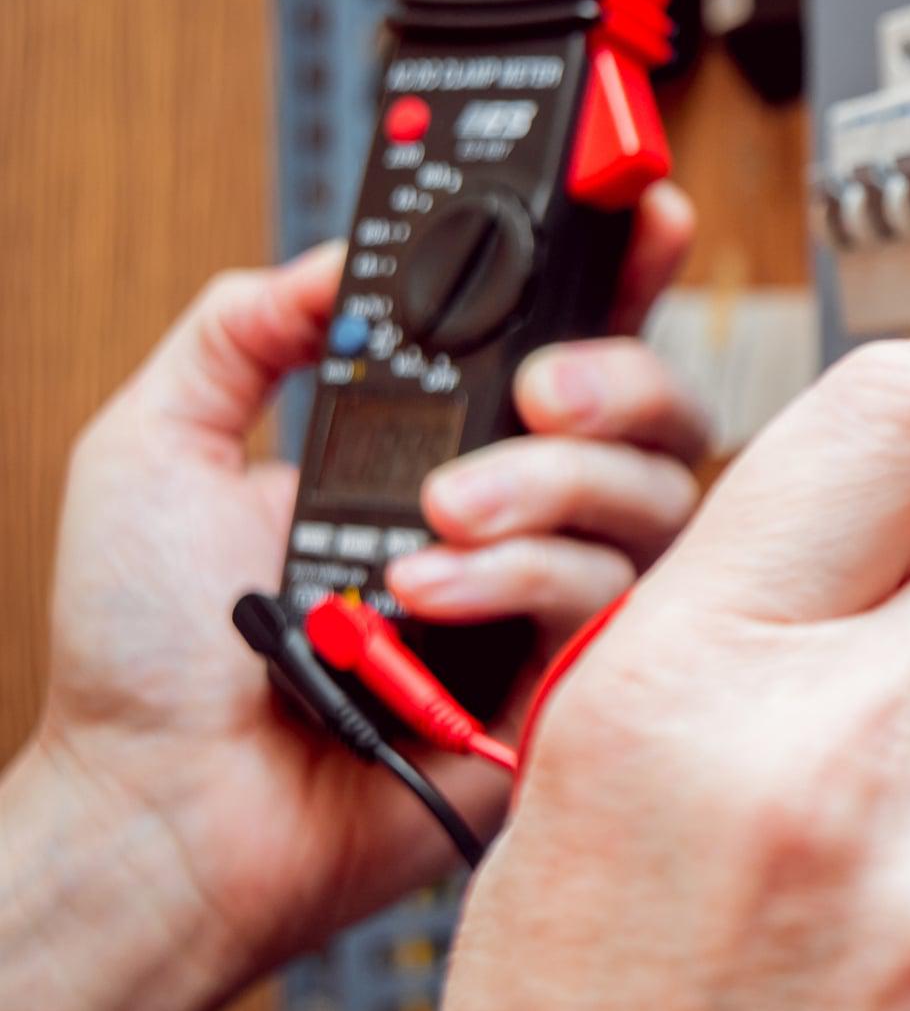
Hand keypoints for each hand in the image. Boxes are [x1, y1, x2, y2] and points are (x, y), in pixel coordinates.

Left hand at [33, 181, 703, 976]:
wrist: (160, 803)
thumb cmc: (148, 655)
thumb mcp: (156, 447)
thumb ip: (243, 328)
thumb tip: (337, 259)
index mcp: (443, 446)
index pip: (570, 339)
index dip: (628, 269)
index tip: (641, 207)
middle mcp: (520, 514)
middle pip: (660, 409)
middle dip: (620, 375)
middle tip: (540, 392)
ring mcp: (550, 599)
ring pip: (654, 496)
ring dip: (549, 485)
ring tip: (433, 514)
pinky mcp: (567, 683)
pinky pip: (608, 597)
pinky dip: (524, 575)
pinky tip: (428, 592)